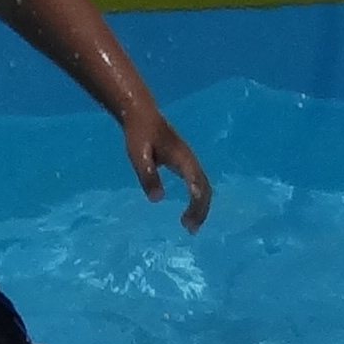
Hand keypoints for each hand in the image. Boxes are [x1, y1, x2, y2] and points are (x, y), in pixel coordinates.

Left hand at [127, 109, 210, 233]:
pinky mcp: (186, 164)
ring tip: (190, 226)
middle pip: (205, 188)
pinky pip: (199, 184)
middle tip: (190, 229)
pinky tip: (189, 211)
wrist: (142, 114)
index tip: (189, 219)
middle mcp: (191, 160)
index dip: (196, 200)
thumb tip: (157, 199)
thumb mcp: (138, 154)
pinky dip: (198, 200)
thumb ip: (147, 174)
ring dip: (201, 207)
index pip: (195, 181)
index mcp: (182, 158)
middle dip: (200, 209)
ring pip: (204, 187)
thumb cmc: (139, 133)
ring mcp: (190, 162)